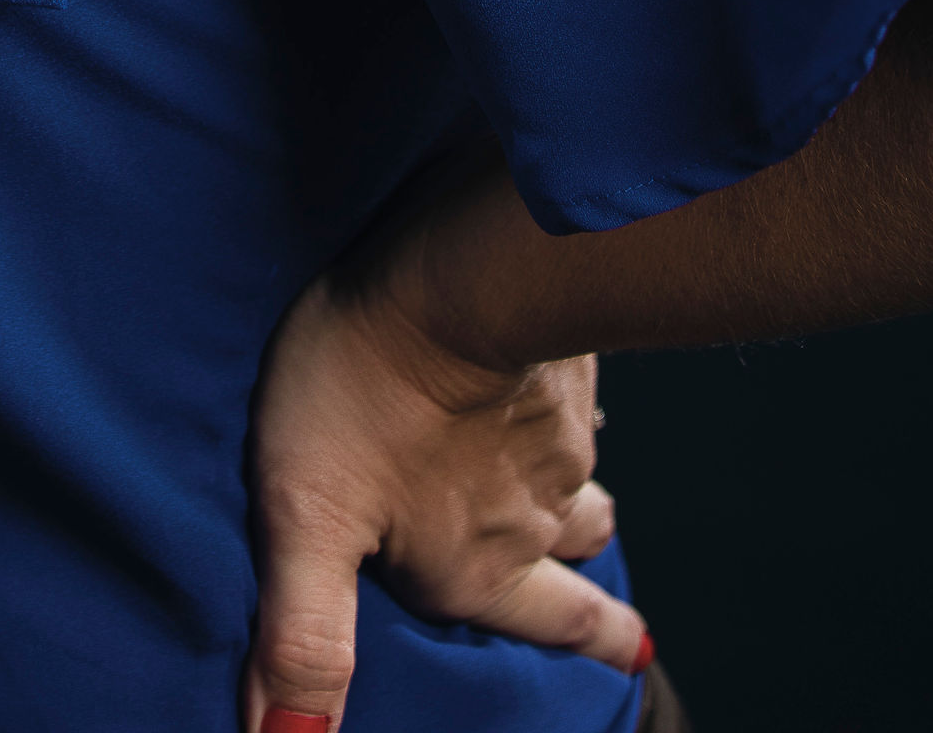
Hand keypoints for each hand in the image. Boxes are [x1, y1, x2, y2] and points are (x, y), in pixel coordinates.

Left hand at [243, 204, 647, 728]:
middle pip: (581, 559)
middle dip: (593, 589)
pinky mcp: (568, 370)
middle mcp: (534, 519)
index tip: (629, 654)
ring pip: (584, 487)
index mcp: (477, 569)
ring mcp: (561, 443)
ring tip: (569, 499)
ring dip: (575, 500)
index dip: (589, 643)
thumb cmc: (362, 392)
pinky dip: (566, 417)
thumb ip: (302, 635)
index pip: (553, 625)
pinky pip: (581, 409)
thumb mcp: (305, 519)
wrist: (452, 278)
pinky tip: (544, 395)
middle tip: (619, 616)